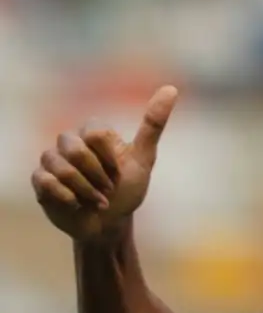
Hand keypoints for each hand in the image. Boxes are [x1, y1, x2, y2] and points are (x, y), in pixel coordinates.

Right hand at [31, 85, 178, 242]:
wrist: (110, 223)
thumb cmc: (127, 190)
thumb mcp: (144, 159)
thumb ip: (153, 125)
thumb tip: (171, 89)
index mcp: (93, 133)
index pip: (95, 132)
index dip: (110, 158)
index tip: (119, 172)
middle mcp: (69, 143)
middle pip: (76, 151)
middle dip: (98, 177)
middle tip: (108, 189)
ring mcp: (52, 160)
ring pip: (62, 168)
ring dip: (86, 191)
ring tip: (96, 200)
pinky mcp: (40, 181)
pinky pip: (47, 182)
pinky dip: (69, 198)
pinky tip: (77, 204)